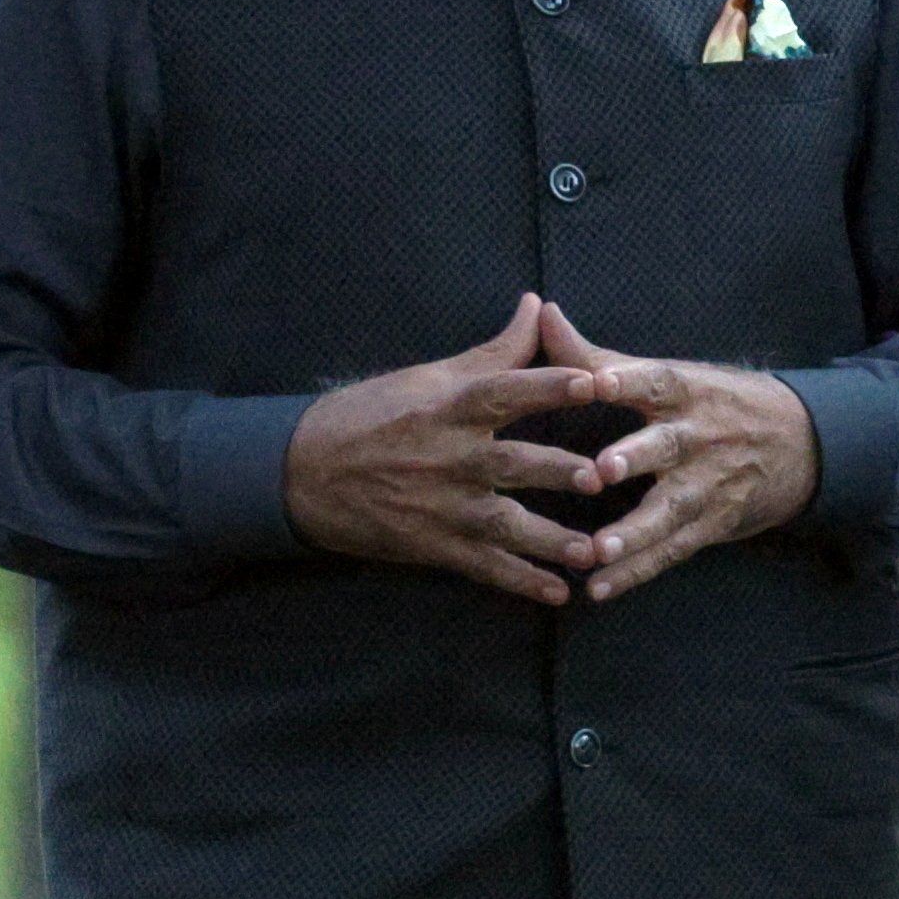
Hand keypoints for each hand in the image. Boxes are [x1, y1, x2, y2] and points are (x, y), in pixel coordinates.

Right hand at [283, 293, 607, 602]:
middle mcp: (448, 457)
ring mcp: (440, 506)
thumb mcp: (428, 377)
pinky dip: (520, 582)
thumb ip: (495, 350)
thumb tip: (537, 305)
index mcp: (448, 407)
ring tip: (593, 553)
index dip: (549, 385)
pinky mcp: (431, 545)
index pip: (505, 391)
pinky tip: (557, 594)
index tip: (595, 381)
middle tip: (601, 476)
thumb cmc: (370, 415)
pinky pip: (483, 567)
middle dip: (555, 471)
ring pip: (504, 525)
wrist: (298, 473)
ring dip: (550, 541)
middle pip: (511, 463)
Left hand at [538, 303, 818, 599]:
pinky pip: (672, 550)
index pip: (654, 381)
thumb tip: (541, 312)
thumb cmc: (714, 402)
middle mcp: (698, 436)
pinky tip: (601, 588)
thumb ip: (596, 356)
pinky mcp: (711, 522)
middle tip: (600, 470)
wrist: (799, 442)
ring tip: (599, 550)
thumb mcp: (668, 374)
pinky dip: (638, 571)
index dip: (625, 381)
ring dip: (635, 532)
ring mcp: (707, 483)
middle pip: (665, 446)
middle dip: (635, 458)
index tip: (593, 383)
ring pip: (670, 508)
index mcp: (685, 391)